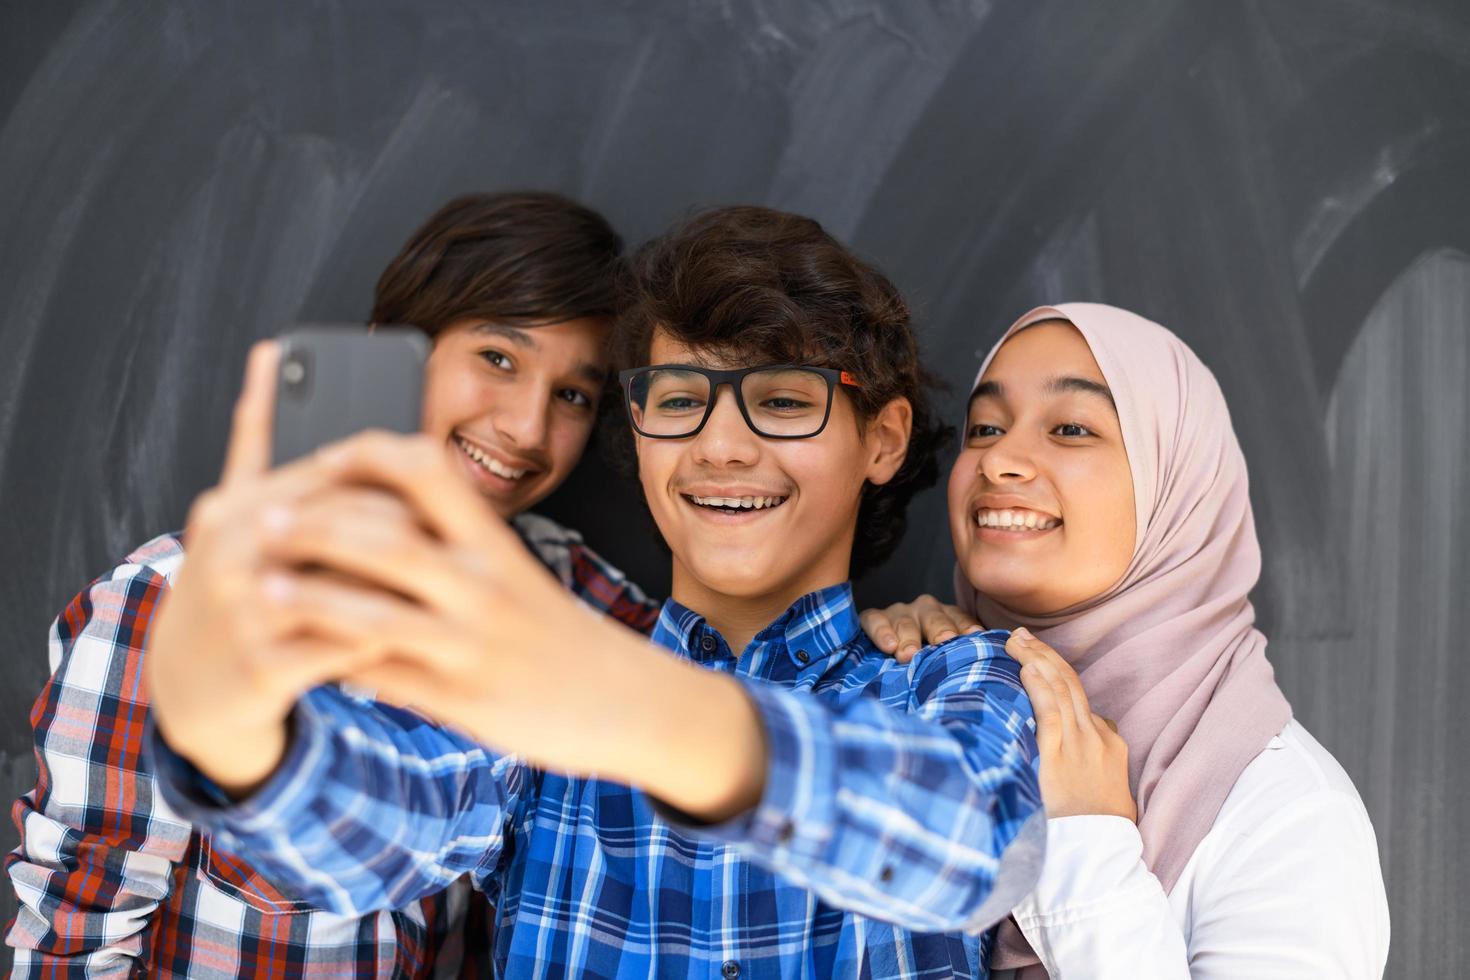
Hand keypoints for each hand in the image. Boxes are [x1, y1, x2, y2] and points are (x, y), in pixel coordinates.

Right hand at [145, 343, 396, 794]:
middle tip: (448, 549)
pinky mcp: (260, 669)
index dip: (393, 485)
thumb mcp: (233, 509)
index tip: (433, 504)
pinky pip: (343, 650)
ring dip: (399, 592)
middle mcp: (229, 553)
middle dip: (405, 535)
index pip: (331, 474)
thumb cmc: (230, 584)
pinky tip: (409, 641)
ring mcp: (241, 612)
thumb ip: (257, 434)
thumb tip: (272, 349)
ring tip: (435, 594)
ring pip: (348, 587)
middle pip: (344, 525)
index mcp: (233, 507)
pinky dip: (381, 643)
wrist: (185, 687)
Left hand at [254, 432, 766, 818]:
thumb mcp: (517, 571)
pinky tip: (298, 658)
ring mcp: (472, 644)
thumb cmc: (559, 631)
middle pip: (384, 537)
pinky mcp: (463, 699)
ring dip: (306, 599)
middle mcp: (484, 584)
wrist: (627, 700)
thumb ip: (458, 542)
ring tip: (258, 591)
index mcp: (495, 542)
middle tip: (261, 521)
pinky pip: (383, 678)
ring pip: (371, 613)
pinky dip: (335, 664)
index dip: (365, 455)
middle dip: (313, 526)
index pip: (425, 470)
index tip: (321, 457)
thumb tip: (382, 508)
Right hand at [859, 594, 984, 662]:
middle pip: (934, 618)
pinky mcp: (873, 618)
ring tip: (907, 655)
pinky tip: (888, 645)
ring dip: (908, 637)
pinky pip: (875, 619)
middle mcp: (924, 611)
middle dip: (939, 630)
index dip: (966, 627)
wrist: (885, 659)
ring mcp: (899, 613)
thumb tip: (989, 663)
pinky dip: (881, 631)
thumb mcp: (944, 659)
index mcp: (946, 618)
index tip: (974, 637)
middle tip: (944, 642)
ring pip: (906, 620)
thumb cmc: (925, 663)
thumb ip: (960, 659)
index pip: (959, 619)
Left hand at [1006, 628, 1135, 821]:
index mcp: (1110, 745)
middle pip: (1070, 685)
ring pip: (1060, 689)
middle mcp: (1097, 738)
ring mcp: (1079, 745)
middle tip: (1022, 635)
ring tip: (1016, 640)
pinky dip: (1039, 685)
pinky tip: (1026, 666)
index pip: (1082, 701)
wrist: (1100, 853)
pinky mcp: (1060, 756)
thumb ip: (1096, 764)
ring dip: (1037, 659)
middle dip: (1045, 655)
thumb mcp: (1108, 792)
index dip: (1058, 675)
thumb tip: (1085, 746)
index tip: (1038, 660)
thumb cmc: (1098, 831)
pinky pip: (1050, 710)